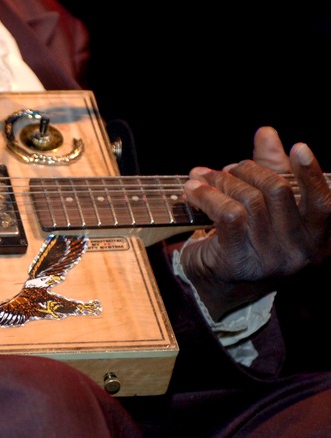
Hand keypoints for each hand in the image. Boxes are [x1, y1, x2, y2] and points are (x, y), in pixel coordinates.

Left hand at [179, 126, 330, 319]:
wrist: (214, 283)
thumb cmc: (245, 239)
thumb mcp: (265, 206)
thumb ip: (271, 169)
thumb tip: (267, 133)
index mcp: (317, 241)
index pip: (323, 204)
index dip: (312, 173)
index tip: (298, 147)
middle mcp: (300, 254)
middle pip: (279, 191)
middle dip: (248, 170)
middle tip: (226, 168)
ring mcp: (271, 261)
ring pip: (250, 200)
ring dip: (220, 180)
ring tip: (200, 176)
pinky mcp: (240, 262)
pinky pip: (228, 215)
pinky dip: (207, 196)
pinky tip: (192, 191)